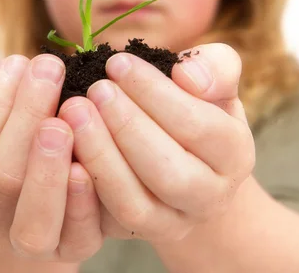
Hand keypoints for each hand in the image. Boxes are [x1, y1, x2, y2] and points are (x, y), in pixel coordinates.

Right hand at [0, 54, 102, 262]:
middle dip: (27, 118)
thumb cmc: (10, 142)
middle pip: (3, 180)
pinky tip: (88, 164)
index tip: (17, 63)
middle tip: (50, 69)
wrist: (46, 192)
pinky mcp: (72, 249)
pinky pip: (77, 237)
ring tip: (65, 119)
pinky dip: (82, 202)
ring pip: (33, 222)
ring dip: (49, 168)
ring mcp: (30, 246)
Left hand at [57, 43, 254, 241]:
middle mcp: (210, 198)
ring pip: (135, 206)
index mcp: (234, 154)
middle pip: (170, 174)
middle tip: (96, 90)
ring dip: (101, 158)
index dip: (155, 94)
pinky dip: (82, 189)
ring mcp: (172, 223)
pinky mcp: (134, 234)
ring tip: (74, 112)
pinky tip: (64, 149)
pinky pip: (105, 223)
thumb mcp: (211, 80)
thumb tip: (188, 77)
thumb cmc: (191, 105)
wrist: (179, 152)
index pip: (198, 126)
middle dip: (128, 128)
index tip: (118, 63)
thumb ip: (215, 67)